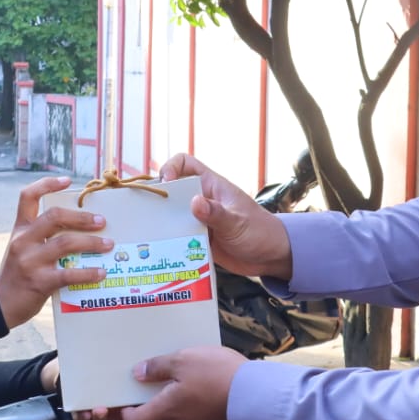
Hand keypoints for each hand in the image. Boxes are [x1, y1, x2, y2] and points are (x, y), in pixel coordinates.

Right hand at [0, 176, 111, 328]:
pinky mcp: (40, 281)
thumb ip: (40, 237)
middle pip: (55, 217)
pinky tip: (100, 272)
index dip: (47, 184)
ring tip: (108, 244)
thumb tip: (77, 231)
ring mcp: (30, 261)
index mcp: (19, 229)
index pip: (28, 197)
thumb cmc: (16, 274)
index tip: (67, 180)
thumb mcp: (21, 248)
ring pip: (66, 243)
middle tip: (101, 221)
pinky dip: (88, 272)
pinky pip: (69, 273)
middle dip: (81, 217)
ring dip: (91, 242)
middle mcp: (23, 240)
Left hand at [118, 345, 246, 419]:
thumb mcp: (184, 359)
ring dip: (164, 409)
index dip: (124, 414)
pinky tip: (191, 390)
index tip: (124, 398)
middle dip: (142, 413)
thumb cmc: (218, 376)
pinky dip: (183, 409)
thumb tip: (137, 373)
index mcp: (165, 411)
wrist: (258, 398)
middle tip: (141, 393)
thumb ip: (158, 366)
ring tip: (167, 386)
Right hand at [161, 154, 291, 280]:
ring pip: (171, 215)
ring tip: (150, 234)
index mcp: (211, 185)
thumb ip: (217, 214)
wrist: (271, 256)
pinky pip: (178, 237)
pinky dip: (169, 242)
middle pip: (172, 191)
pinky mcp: (197, 239)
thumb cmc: (259, 231)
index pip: (185, 164)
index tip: (165, 183)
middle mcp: (201, 200)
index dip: (171, 167)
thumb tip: (194, 203)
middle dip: (158, 199)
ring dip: (161, 223)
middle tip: (147, 214)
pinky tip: (162, 251)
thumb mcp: (238, 222)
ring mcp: (198, 219)